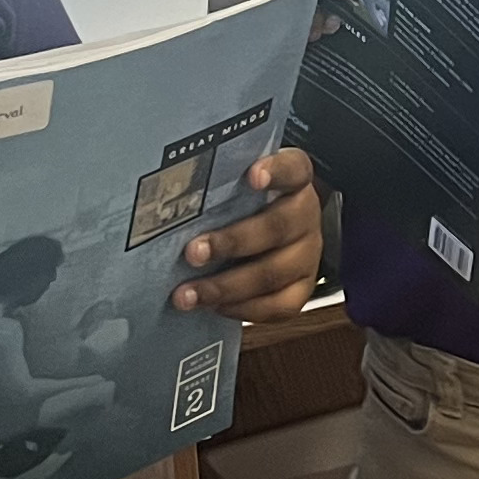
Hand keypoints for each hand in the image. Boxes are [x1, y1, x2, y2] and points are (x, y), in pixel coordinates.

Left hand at [173, 148, 323, 323]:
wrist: (271, 230)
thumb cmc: (245, 204)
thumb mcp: (236, 185)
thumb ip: (220, 185)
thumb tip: (170, 194)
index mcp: (294, 182)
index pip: (293, 169)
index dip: (275, 171)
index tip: (252, 176)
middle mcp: (306, 216)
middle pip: (278, 227)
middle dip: (232, 242)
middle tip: (193, 252)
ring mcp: (308, 254)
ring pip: (274, 273)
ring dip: (227, 286)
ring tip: (189, 293)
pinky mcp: (303, 287)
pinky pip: (280, 306)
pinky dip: (244, 309)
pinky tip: (215, 306)